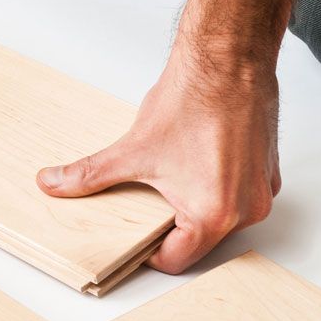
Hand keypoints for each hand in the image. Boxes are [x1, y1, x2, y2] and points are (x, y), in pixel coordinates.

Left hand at [36, 50, 281, 273]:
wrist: (229, 60)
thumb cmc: (193, 101)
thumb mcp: (132, 149)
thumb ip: (89, 174)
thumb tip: (53, 184)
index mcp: (215, 215)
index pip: (175, 260)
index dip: (146, 252)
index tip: (131, 237)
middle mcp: (246, 210)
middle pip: (199, 241)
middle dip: (168, 226)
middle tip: (144, 204)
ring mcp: (261, 190)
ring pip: (220, 217)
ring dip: (192, 206)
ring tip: (169, 179)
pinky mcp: (267, 170)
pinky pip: (238, 195)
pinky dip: (216, 187)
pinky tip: (194, 163)